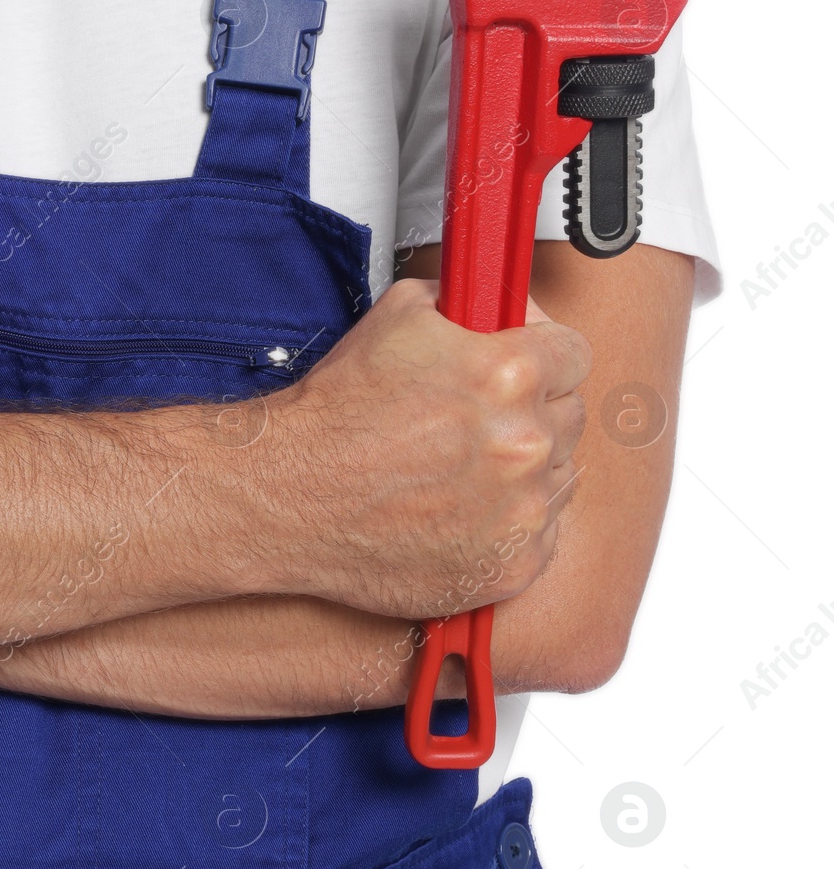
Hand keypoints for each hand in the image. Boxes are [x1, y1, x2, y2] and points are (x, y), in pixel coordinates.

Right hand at [252, 278, 587, 618]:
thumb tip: (504, 305)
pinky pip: (540, 533)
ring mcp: (523, 510)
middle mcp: (524, 442)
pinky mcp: (513, 565)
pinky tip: (456, 506)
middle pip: (569, 414)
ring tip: (456, 465)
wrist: (292, 493)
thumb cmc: (337, 412)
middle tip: (472, 416)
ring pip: (558, 475)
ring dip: (521, 467)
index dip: (543, 353)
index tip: (524, 364)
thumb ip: (472, 303)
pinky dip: (507, 521)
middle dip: (529, 409)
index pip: (575, 353)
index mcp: (508, 374)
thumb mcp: (399, 314)